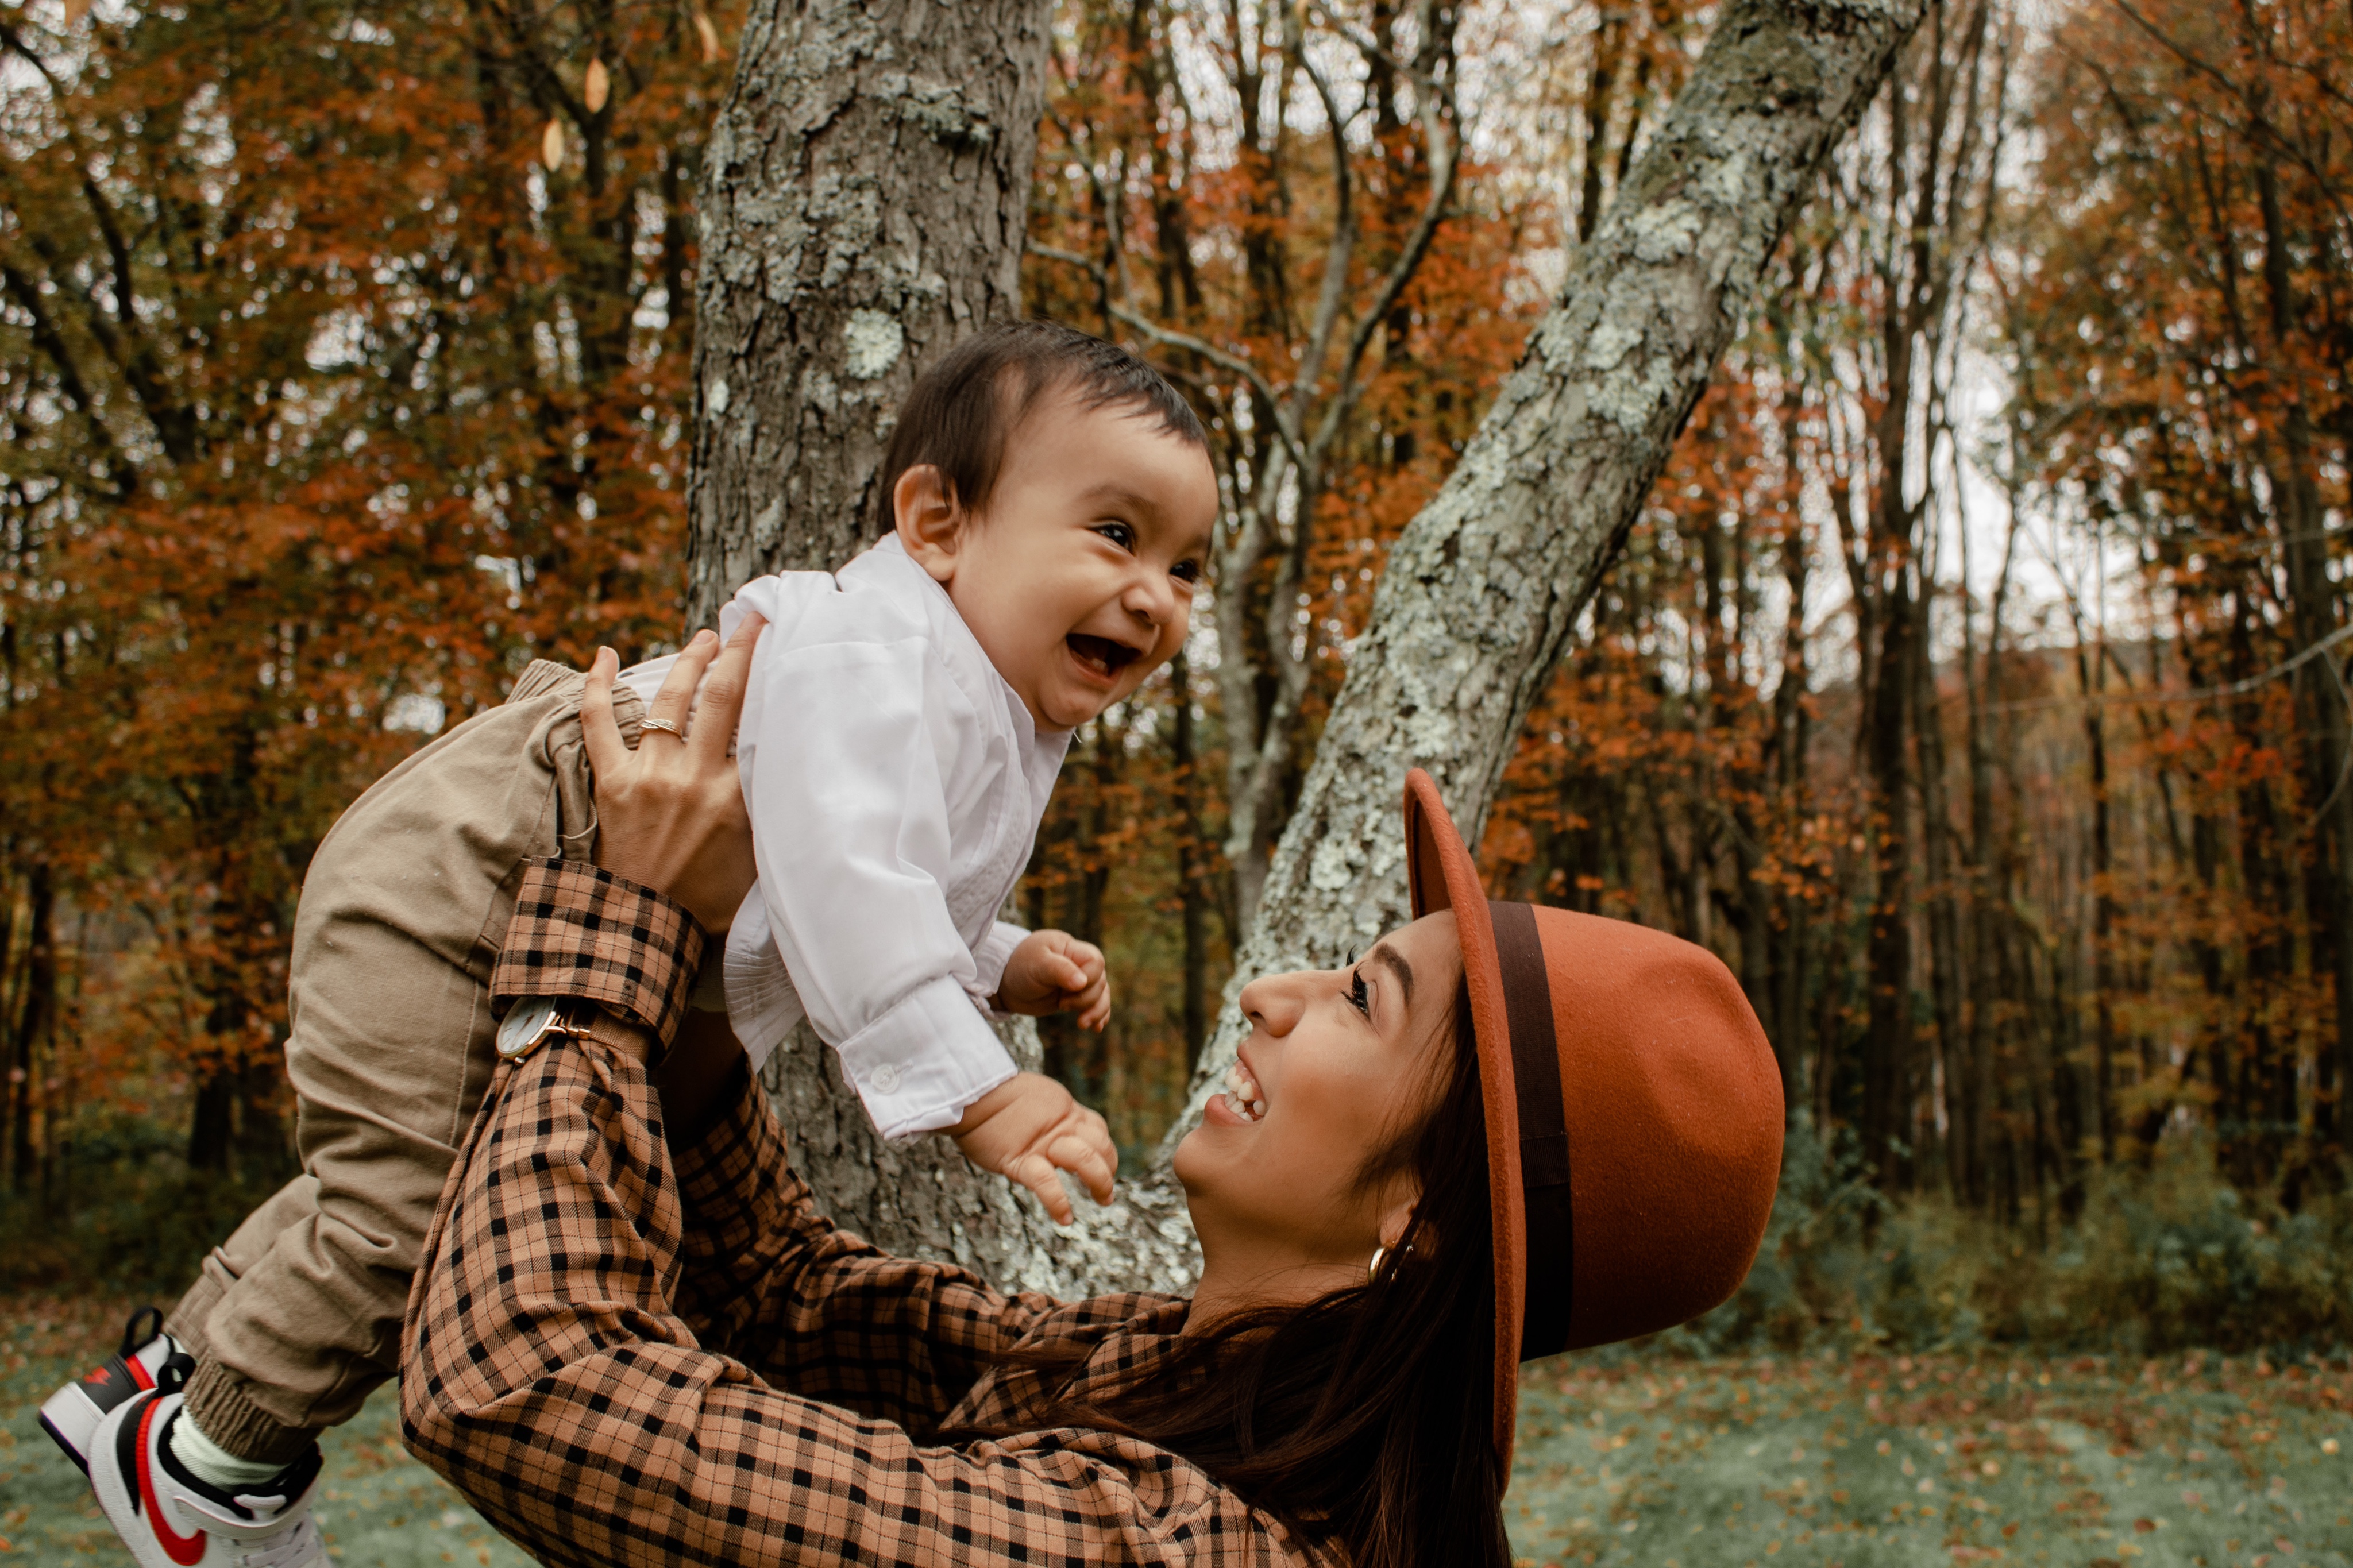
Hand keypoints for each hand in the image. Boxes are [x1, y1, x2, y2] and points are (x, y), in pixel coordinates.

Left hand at [583, 616, 765, 932]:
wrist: (643, 929)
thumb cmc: (706, 904)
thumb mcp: (759, 864)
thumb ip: (774, 820)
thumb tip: (801, 784)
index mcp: (734, 797)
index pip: (758, 725)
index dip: (772, 682)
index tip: (786, 650)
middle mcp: (693, 777)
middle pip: (720, 696)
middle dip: (737, 651)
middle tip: (749, 623)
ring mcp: (649, 775)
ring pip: (668, 701)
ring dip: (687, 662)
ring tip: (704, 639)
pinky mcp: (612, 782)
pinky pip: (598, 723)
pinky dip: (597, 686)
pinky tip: (601, 653)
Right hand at [950, 1073, 1116, 1224]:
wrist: (971, 1093)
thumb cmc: (996, 1098)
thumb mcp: (1036, 1100)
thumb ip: (1052, 1116)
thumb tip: (1060, 1131)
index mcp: (1065, 1112)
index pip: (1098, 1132)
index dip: (1106, 1152)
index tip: (1105, 1168)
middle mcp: (1060, 1127)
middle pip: (1100, 1146)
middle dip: (1109, 1171)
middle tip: (1106, 1195)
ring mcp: (1042, 1144)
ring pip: (1084, 1159)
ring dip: (1099, 1182)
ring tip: (1101, 1200)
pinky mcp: (1020, 1160)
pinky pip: (1046, 1182)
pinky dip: (1058, 1202)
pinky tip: (1065, 1218)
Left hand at [992, 930, 1110, 1030]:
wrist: (1005, 982)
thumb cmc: (1020, 965)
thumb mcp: (1038, 964)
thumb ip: (1061, 970)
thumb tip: (1083, 982)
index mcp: (1073, 949)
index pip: (1096, 963)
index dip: (1089, 979)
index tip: (1067, 990)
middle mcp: (1080, 964)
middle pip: (1100, 982)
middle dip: (1086, 999)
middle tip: (1062, 1005)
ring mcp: (1079, 982)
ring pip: (1101, 996)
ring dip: (1096, 1011)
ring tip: (1082, 1024)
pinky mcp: (1074, 997)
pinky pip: (1095, 1005)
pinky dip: (1098, 1016)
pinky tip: (1096, 1028)